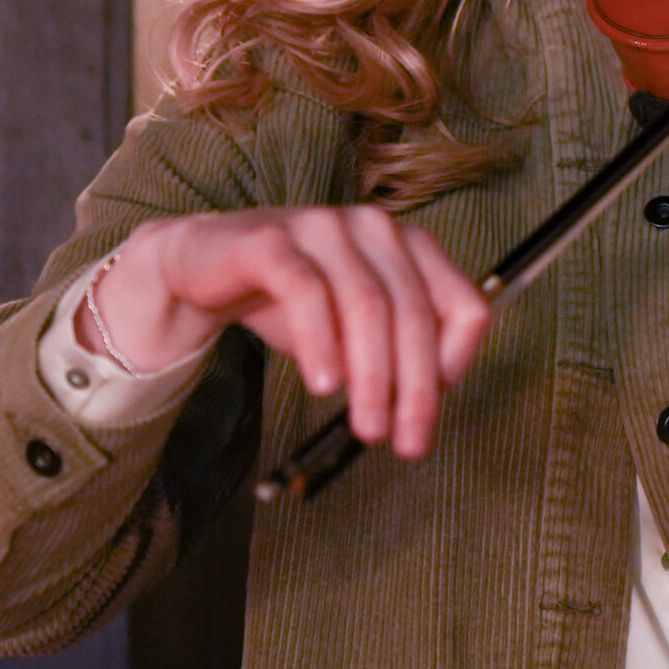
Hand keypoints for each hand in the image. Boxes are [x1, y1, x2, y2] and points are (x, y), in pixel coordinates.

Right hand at [80, 206, 492, 457]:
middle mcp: (375, 228)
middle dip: (415, 386)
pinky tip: (324, 385)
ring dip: (373, 375)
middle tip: (405, 441)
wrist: (204, 267)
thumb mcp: (356, 328)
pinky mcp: (272, 240)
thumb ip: (395, 352)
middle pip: (415, 312)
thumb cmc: (293, 300)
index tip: (434, 409)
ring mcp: (324, 226)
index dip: (457, 362)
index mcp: (411, 246)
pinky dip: (321, 342)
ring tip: (368, 427)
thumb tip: (425, 401)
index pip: (465, 304)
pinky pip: (305, 291)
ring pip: (367, 304)